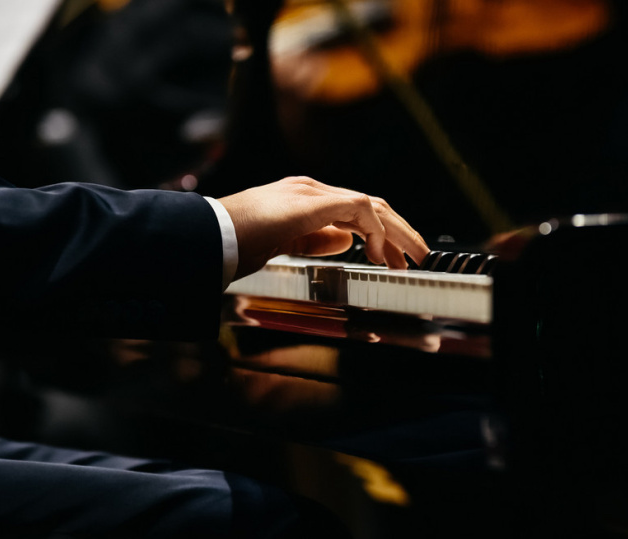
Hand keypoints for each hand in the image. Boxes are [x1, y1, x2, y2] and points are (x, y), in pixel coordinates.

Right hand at [218, 176, 428, 278]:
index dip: (379, 234)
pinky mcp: (313, 202)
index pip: (352, 211)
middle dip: (398, 231)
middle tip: (417, 255)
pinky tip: (381, 255)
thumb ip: (315, 241)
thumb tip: (346, 242)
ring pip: (371, 206)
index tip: (392, 258)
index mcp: (302, 200)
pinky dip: (376, 231)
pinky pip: (360, 209)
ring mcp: (312, 193)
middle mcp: (311, 191)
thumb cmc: (235, 243)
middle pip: (369, 206)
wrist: (210, 237)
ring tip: (415, 256)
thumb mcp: (283, 244)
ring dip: (397, 232)